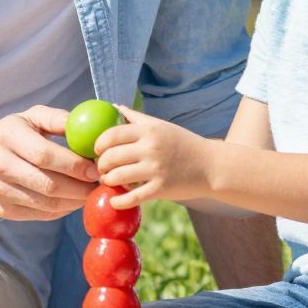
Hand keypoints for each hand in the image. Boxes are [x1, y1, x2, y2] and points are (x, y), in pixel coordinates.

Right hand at [0, 105, 100, 220]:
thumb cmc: (8, 135)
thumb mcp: (28, 117)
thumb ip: (56, 119)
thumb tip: (86, 128)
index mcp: (7, 137)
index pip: (45, 155)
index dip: (74, 165)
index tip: (95, 168)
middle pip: (48, 184)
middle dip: (79, 188)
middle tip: (99, 184)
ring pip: (46, 204)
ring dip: (74, 201)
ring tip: (89, 192)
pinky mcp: (2, 210)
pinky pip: (40, 215)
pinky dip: (61, 210)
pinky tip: (72, 200)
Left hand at [94, 105, 211, 208]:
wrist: (211, 166)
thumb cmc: (183, 144)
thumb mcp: (161, 126)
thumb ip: (136, 117)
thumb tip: (114, 107)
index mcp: (149, 131)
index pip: (112, 135)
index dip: (98, 144)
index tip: (97, 150)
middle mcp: (151, 148)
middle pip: (111, 157)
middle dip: (100, 164)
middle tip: (101, 168)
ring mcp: (155, 169)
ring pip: (117, 177)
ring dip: (108, 181)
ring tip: (109, 181)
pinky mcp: (161, 189)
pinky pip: (132, 198)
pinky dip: (119, 201)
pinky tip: (115, 200)